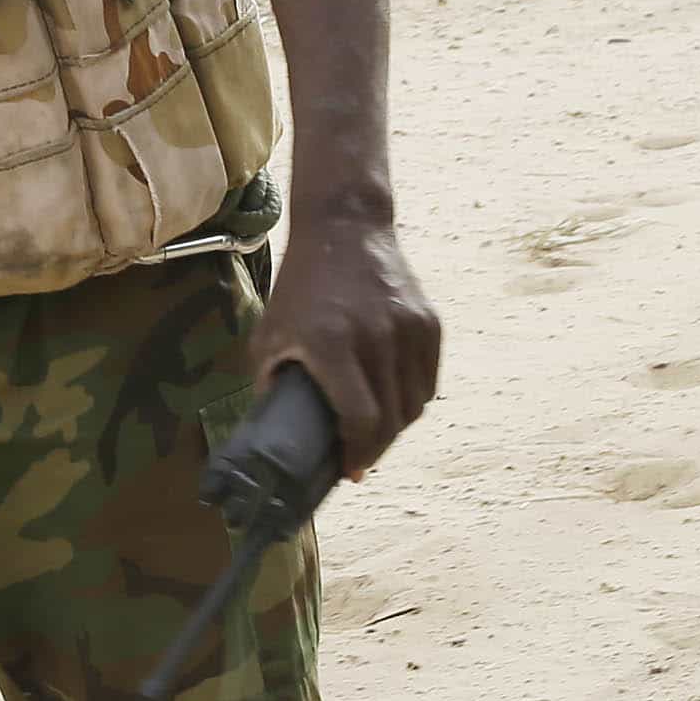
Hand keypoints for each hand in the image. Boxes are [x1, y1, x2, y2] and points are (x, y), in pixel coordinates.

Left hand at [249, 204, 441, 473]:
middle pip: (391, 419)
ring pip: (415, 404)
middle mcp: (376, 336)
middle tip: (359, 458)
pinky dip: (413, 400)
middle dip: (375, 449)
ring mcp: (408, 328)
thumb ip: (274, 385)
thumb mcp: (271, 335)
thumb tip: (276, 438)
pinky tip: (393, 403)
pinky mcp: (429, 323)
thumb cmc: (300, 290)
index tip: (348, 470)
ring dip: (396, 428)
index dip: (357, 454)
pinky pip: (427, 380)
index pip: (361, 419)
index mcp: (332, 343)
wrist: (345, 229)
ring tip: (375, 432)